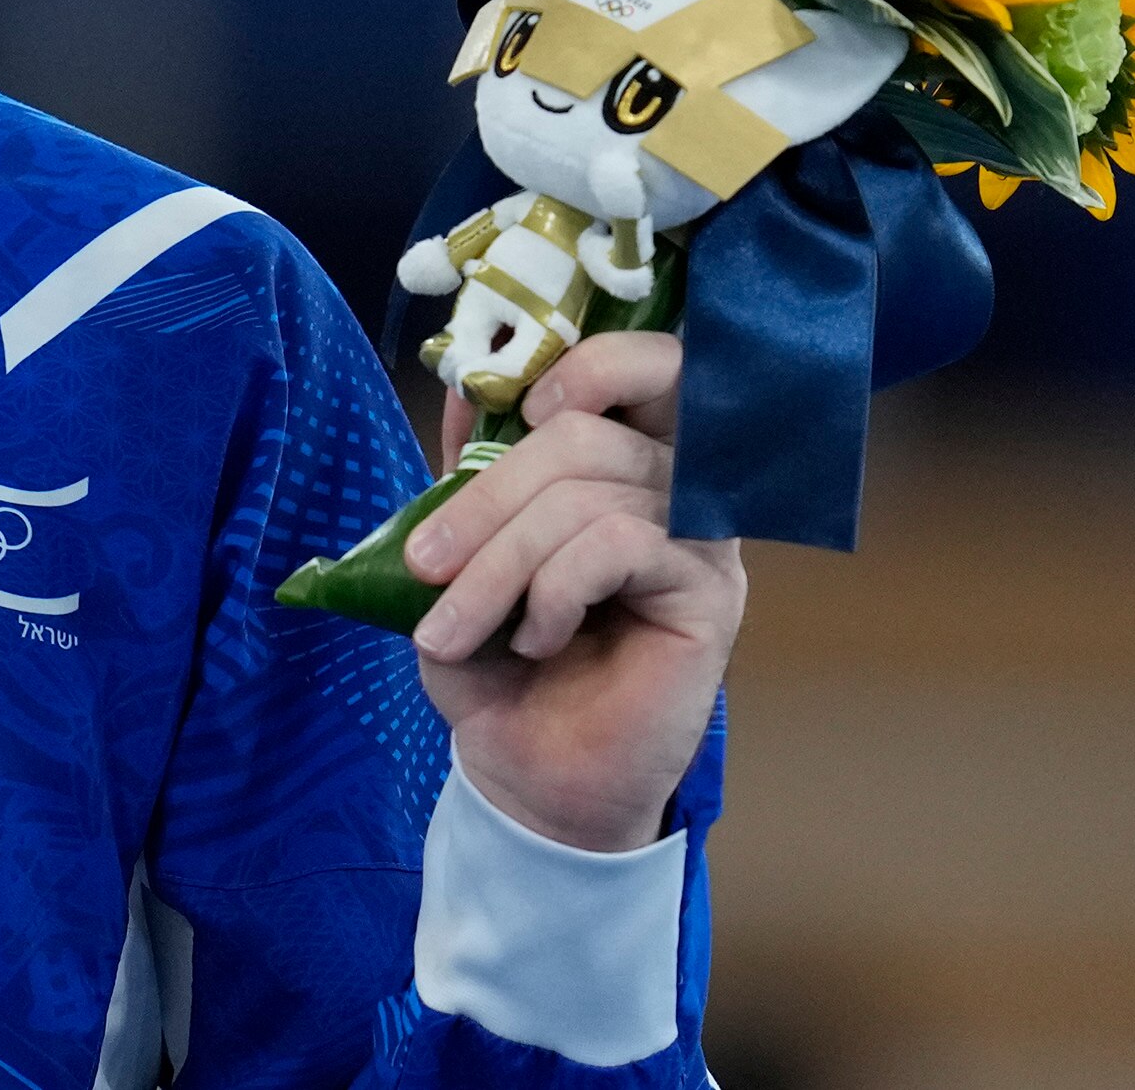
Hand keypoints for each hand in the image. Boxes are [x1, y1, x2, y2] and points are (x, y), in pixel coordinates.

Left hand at [401, 330, 744, 852]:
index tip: (518, 405)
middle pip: (591, 427)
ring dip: (498, 562)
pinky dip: (552, 589)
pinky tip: (534, 639)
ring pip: (591, 493)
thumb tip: (464, 377)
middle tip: (424, 563)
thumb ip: (472, 468)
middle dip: (487, 497)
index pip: (653, 364)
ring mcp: (703, 540)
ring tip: (453, 629)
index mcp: (629, 460)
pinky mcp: (710, 595)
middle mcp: (681, 487)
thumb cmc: (500, 662)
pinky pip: (620, 544)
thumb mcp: (463, 553)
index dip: (590, 361)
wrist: (528, 773)